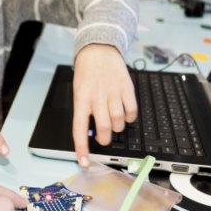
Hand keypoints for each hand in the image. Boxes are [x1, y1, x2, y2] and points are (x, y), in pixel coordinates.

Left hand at [72, 44, 136, 166]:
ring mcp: (112, 91)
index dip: (81, 148)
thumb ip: (84, 109)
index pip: (79, 128)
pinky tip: (125, 114)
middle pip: (103, 127)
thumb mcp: (78, 90)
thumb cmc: (86, 72)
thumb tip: (90, 132)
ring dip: (117, 128)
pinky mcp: (126, 87)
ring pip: (118, 121)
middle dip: (103, 139)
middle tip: (103, 137)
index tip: (84, 162)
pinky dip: (129, 117)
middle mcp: (96, 96)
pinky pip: (131, 110)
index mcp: (80, 98)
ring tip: (114, 123)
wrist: (98, 48)